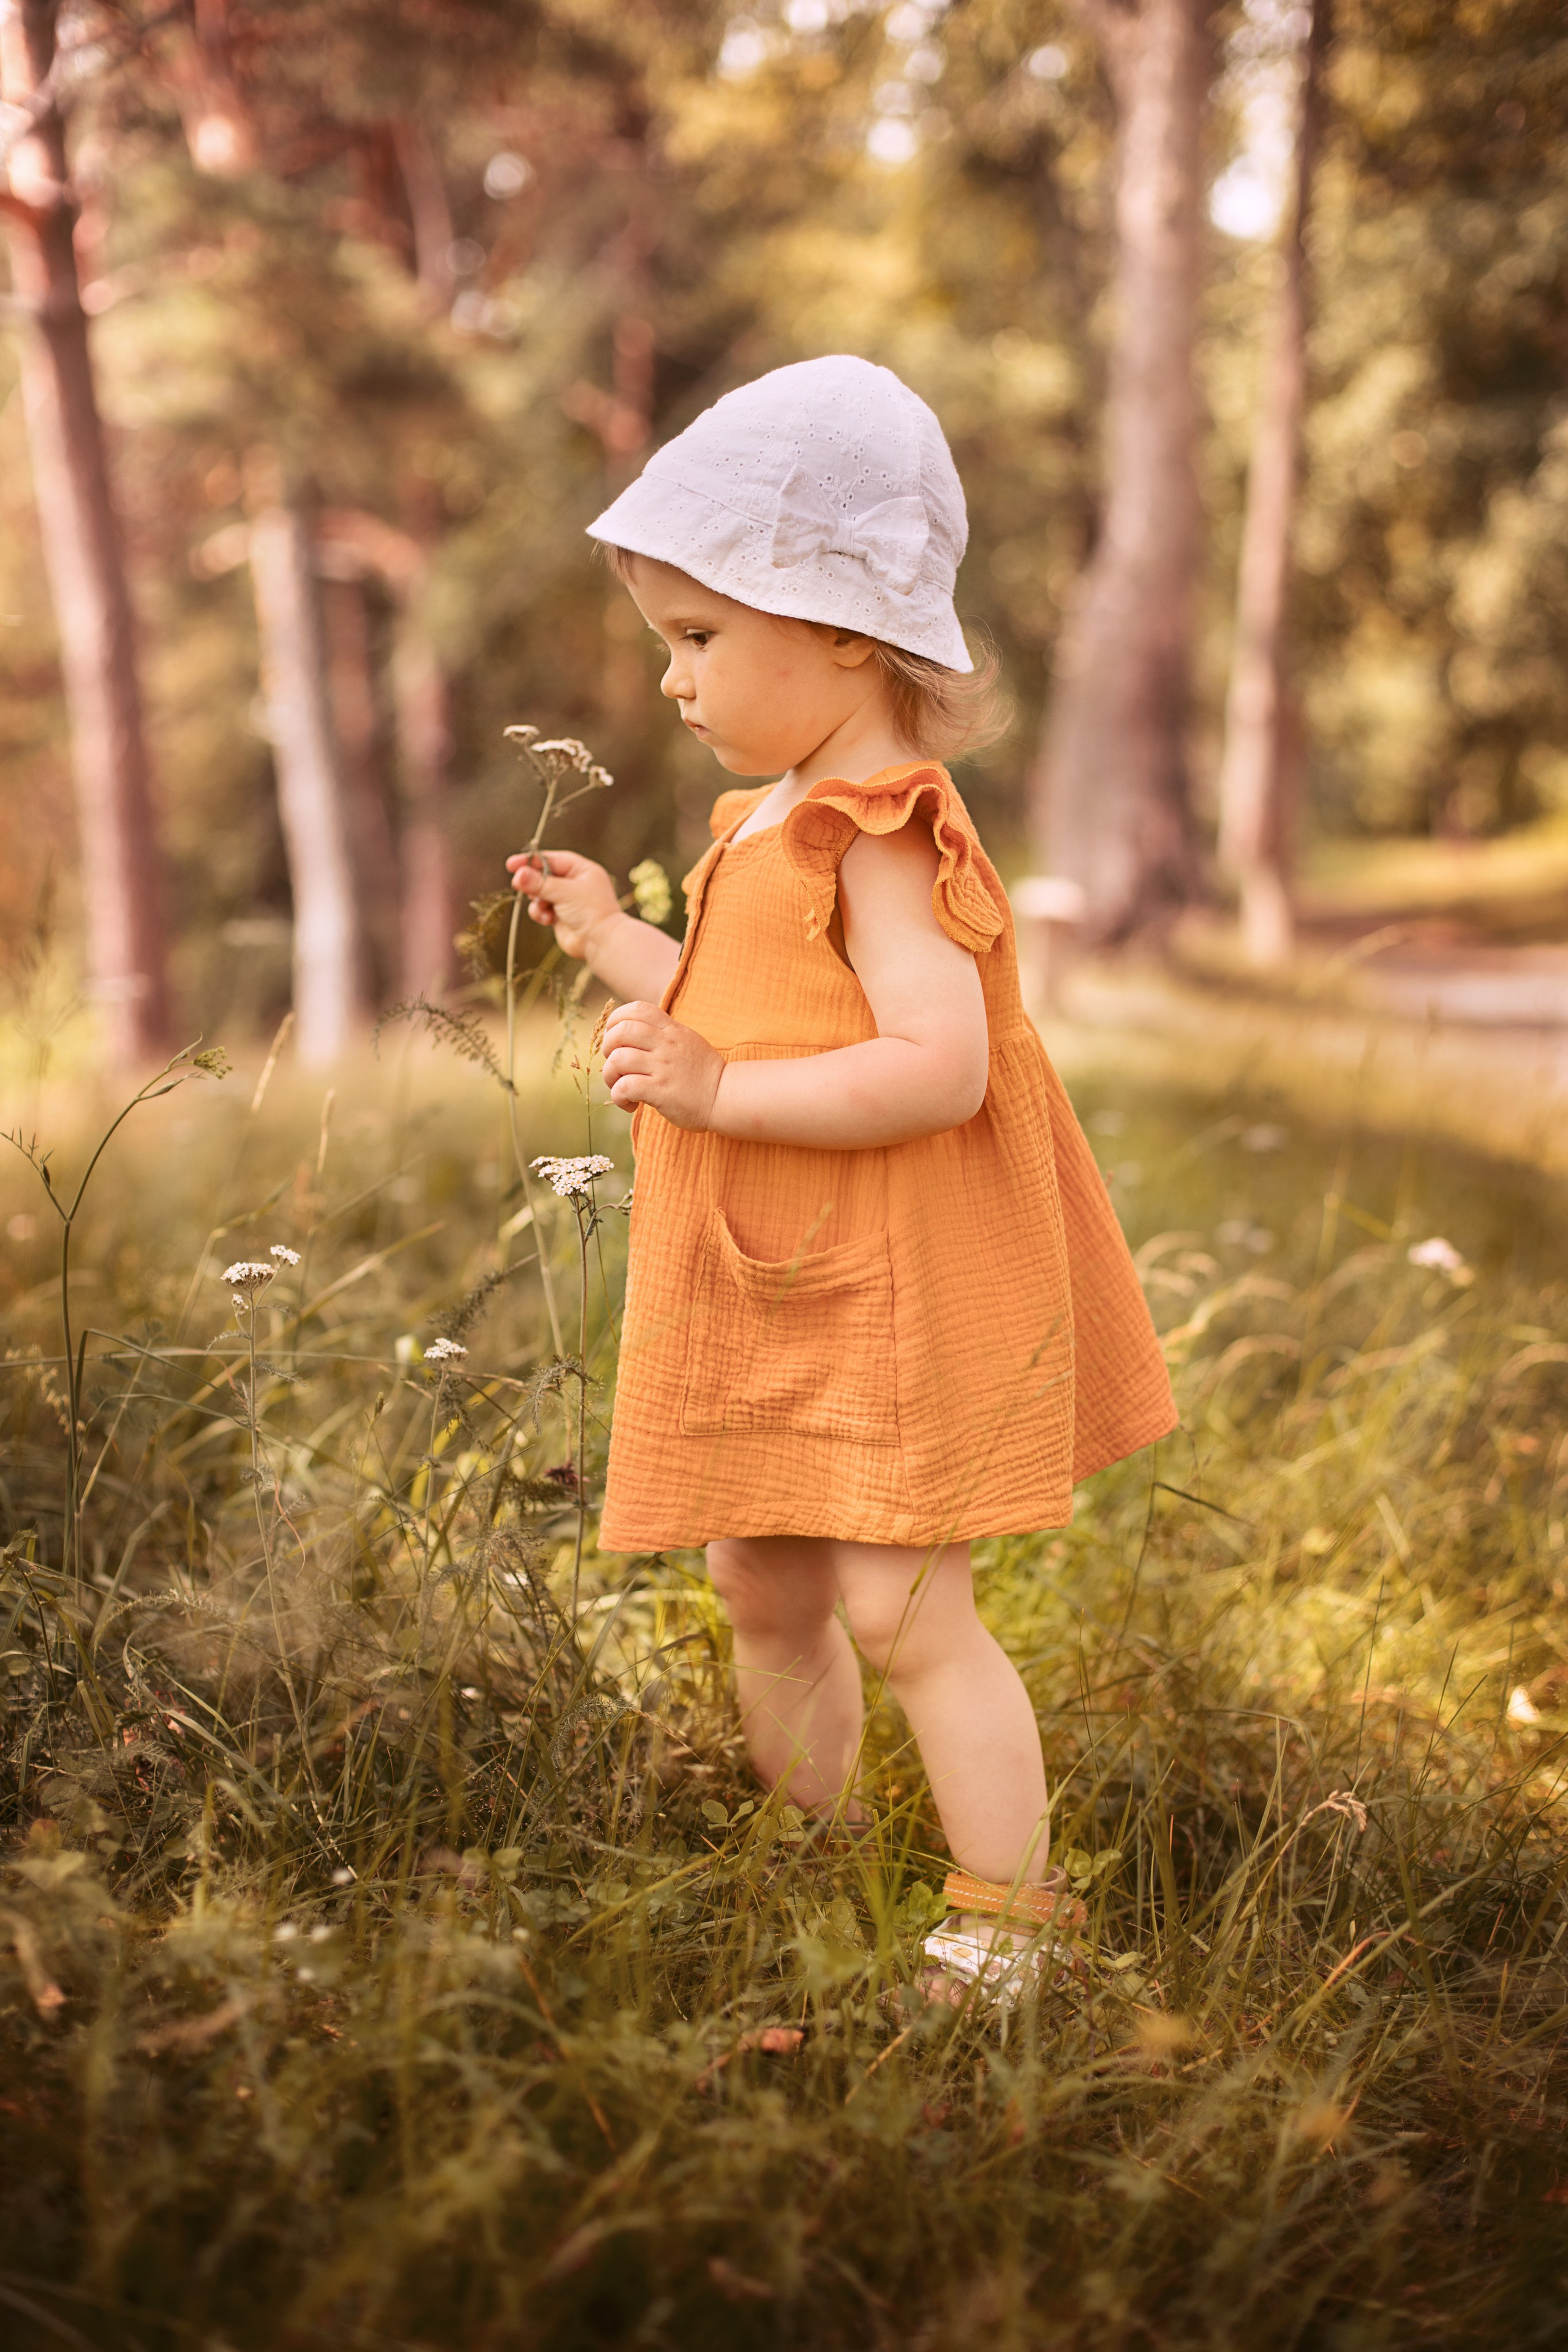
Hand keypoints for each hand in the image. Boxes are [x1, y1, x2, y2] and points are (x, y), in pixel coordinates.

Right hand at [505, 849, 621, 962]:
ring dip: (537, 900)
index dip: (531, 861)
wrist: (600, 942)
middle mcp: (574, 883)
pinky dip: (541, 913)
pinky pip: (541, 909)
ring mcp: (566, 900)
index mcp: (581, 870)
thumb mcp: (564, 892)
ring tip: (543, 907)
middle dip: (532, 882)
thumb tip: (518, 875)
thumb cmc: (590, 912)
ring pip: (539, 894)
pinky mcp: (559, 916)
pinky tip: (548, 919)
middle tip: (518, 884)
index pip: (551, 860)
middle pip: (543, 876)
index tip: (511, 864)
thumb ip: (539, 883)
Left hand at [602, 1002, 724, 1130]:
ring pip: (618, 1060)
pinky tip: (629, 1103)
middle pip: (620, 1032)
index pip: (637, 1009)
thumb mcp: (687, 1041)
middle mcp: (666, 1044)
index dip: (617, 1020)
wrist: (724, 1097)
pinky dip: (618, 1096)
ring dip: (610, 1076)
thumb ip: (664, 1033)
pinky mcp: (661, 1092)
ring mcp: (663, 1067)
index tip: (615, 1036)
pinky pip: (625, 1087)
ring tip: (620, 1087)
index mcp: (672, 1030)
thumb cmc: (702, 1073)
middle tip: (615, 1065)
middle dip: (607, 1048)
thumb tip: (633, 1030)